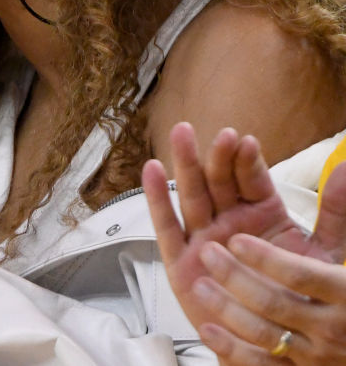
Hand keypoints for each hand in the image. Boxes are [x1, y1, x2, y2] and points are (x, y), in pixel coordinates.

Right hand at [144, 122, 345, 363]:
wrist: (278, 345)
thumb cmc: (299, 300)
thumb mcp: (325, 254)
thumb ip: (334, 213)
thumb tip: (343, 169)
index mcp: (262, 215)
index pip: (251, 180)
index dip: (247, 161)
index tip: (246, 142)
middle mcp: (230, 221)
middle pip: (219, 181)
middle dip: (216, 156)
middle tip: (218, 136)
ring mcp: (203, 238)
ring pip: (192, 195)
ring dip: (185, 164)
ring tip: (181, 134)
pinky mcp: (180, 260)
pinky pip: (167, 226)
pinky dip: (157, 199)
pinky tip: (152, 171)